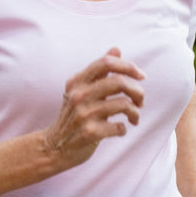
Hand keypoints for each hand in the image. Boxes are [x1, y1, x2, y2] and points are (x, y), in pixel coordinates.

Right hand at [43, 48, 144, 167]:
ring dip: (135, 112)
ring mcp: (84, 114)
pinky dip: (124, 128)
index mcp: (77, 82)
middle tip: (141, 100)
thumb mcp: (80, 91)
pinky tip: (120, 130)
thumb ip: (99, 71)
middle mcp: (78, 95)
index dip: (128, 66)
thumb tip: (116, 49)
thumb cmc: (72, 116)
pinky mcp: (90, 133)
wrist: (54, 147)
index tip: (141, 76)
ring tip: (134, 117)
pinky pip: (120, 127)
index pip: (106, 62)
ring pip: (123, 104)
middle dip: (137, 91)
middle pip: (118, 82)